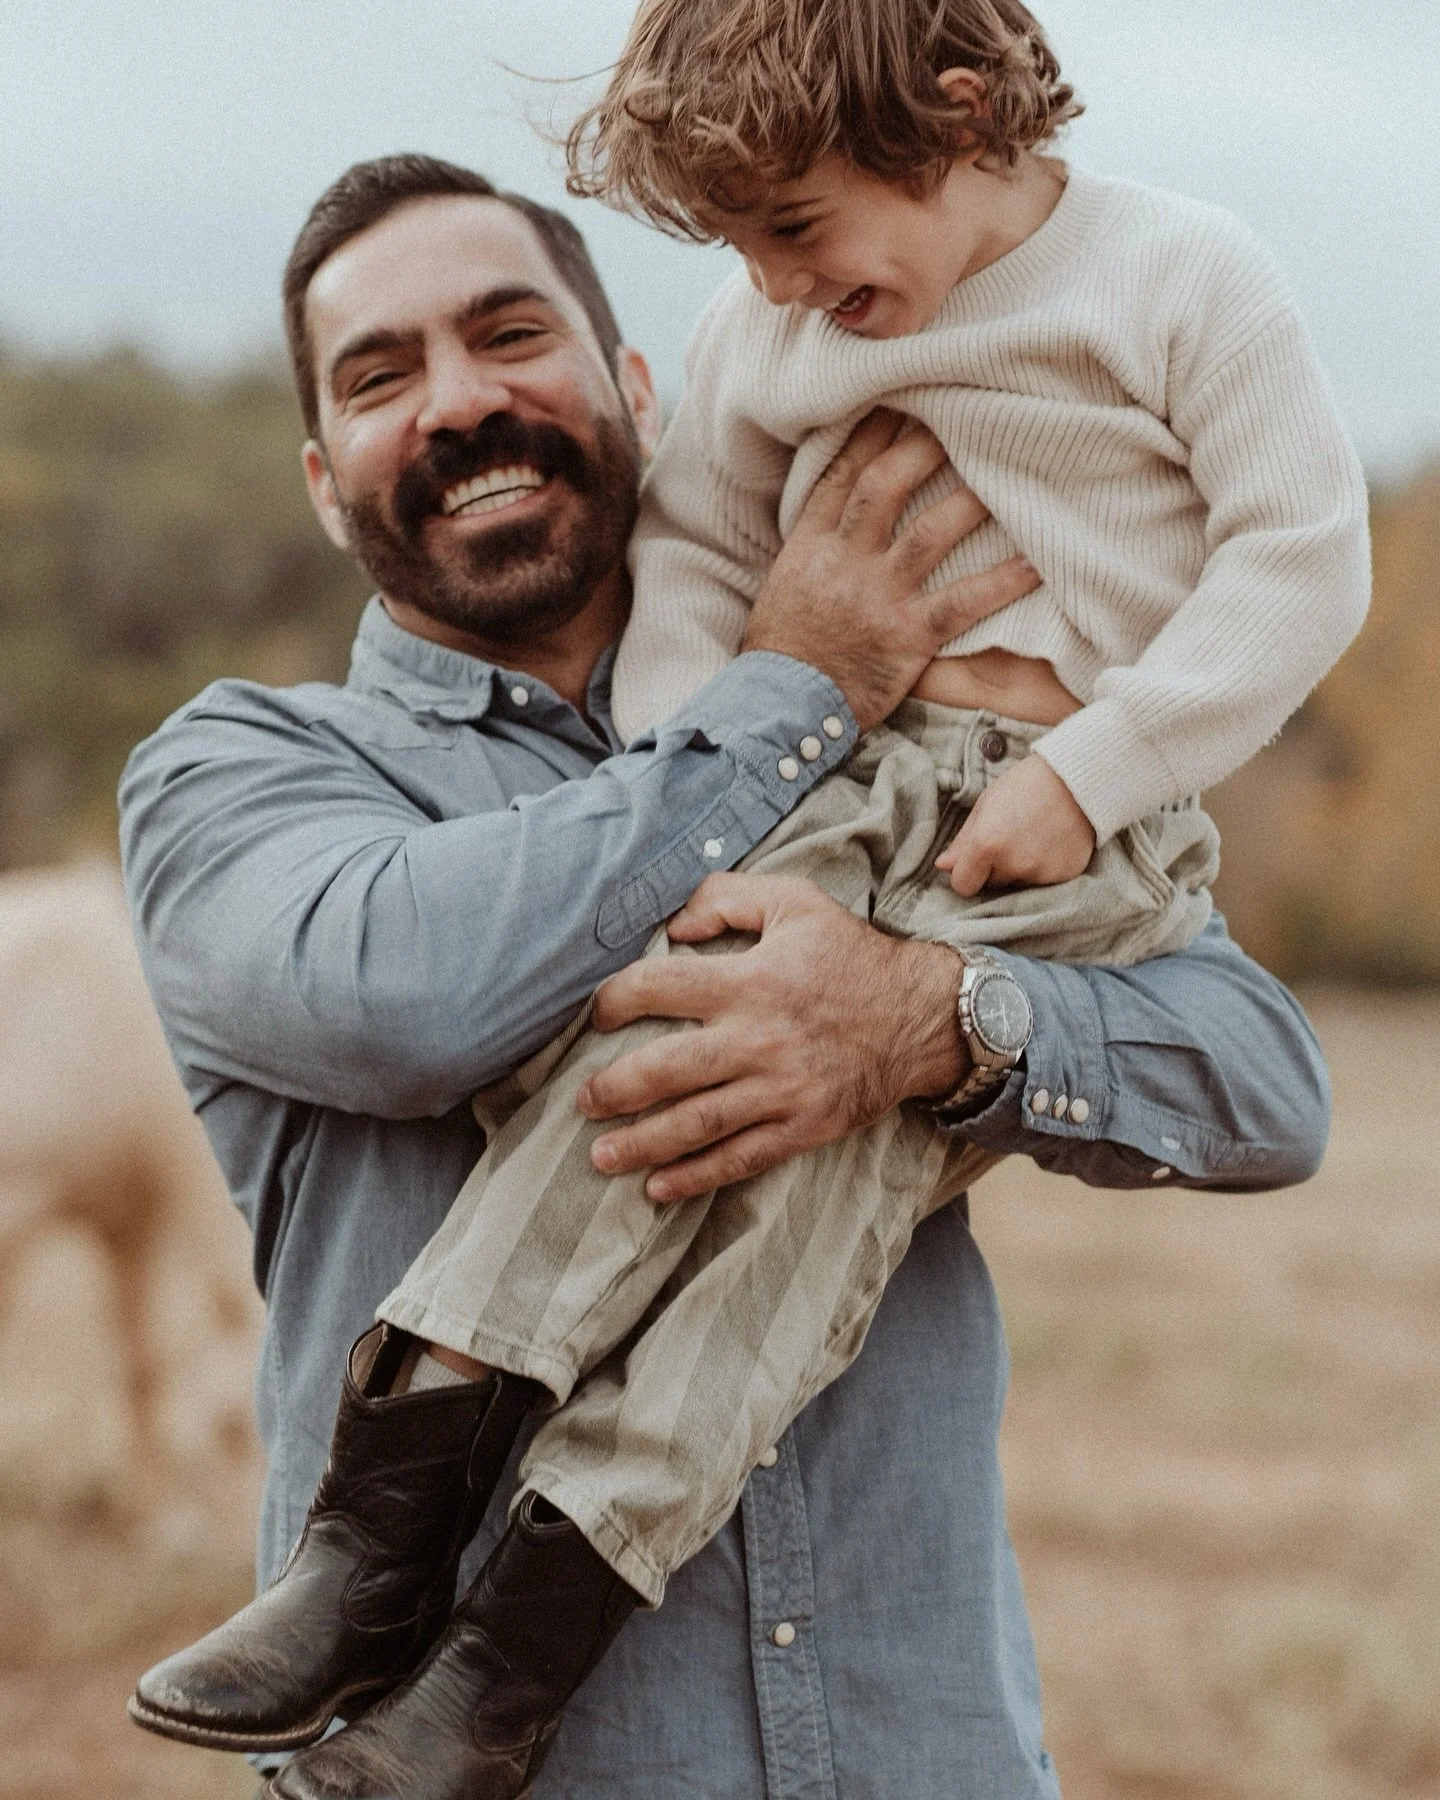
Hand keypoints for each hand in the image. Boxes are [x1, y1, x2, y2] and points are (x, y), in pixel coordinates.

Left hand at [575, 874, 968, 1200]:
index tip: (598, 1014)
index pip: (659, 988)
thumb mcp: (795, 902)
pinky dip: (696, 1176)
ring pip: (696, 1123)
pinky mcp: (802, 1126)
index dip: (616, 1000)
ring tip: (600, 1156)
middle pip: (666, 1070)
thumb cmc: (851, 956)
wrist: (922, 1015)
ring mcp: (780, 1089)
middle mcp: (758, 1039)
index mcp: (750, 980)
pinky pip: (740, 1157)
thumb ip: (728, 897)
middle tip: (583, 1100)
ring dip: (641, 1143)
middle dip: (614, 1089)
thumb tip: (674, 922)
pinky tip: (658, 1186)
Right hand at [742, 411, 1039, 732]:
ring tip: (1011, 469)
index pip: (842, 475)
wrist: (780, 710)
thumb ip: (815, 546)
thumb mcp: (783, 586)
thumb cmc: (783, 653)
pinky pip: (962, 602)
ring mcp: (876, 597)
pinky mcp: (906, 636)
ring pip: (928, 533)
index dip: (872, 432)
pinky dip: (1001, 582)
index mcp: (811, 545)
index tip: (900, 397)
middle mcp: (844, 561)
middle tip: (962, 413)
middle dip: (922, 446)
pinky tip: (1037, 563)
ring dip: (970, 500)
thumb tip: (840, 511)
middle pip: (885, 486)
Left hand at [935, 753, 1095, 894]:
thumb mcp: (986, 805)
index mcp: (986, 845)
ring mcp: (1040, 873)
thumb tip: (942, 866)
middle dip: (994, 867)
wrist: (1077, 779)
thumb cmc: (1025, 785)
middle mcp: (1013, 864)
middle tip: (1011, 837)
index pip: (963, 885)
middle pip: (991, 884)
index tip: (973, 863)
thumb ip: (963, 841)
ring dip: (1019, 868)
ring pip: (1017, 883)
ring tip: (1033, 836)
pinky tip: (1050, 842)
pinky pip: (1043, 882)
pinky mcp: (1064, 875)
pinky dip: (1043, 867)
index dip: (965, 874)